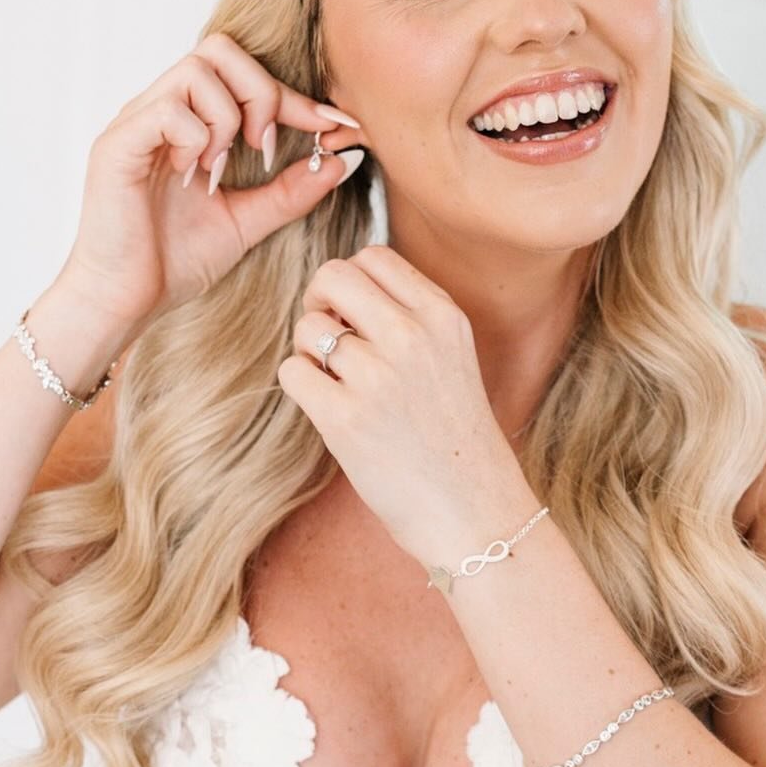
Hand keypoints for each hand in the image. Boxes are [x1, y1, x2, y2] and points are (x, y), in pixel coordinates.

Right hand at [60, 31, 363, 335]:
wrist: (126, 301)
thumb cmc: (175, 261)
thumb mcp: (248, 220)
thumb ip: (291, 190)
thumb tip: (344, 160)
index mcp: (189, 122)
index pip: (245, 76)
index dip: (295, 96)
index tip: (335, 125)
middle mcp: (160, 111)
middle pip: (220, 50)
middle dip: (260, 94)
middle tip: (264, 149)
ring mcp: (136, 123)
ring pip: (196, 70)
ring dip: (226, 119)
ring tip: (220, 168)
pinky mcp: (117, 145)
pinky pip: (167, 109)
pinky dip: (195, 138)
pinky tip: (191, 176)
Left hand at [276, 245, 531, 565]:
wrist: (473, 510)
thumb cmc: (454, 435)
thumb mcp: (453, 356)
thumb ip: (410, 315)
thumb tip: (338, 287)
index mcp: (443, 315)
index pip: (372, 256)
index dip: (350, 281)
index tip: (354, 315)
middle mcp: (412, 336)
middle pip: (332, 276)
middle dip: (319, 302)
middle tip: (330, 340)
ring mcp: (378, 377)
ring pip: (307, 327)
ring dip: (309, 352)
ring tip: (336, 383)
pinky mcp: (345, 419)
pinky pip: (292, 371)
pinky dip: (301, 386)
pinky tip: (329, 407)